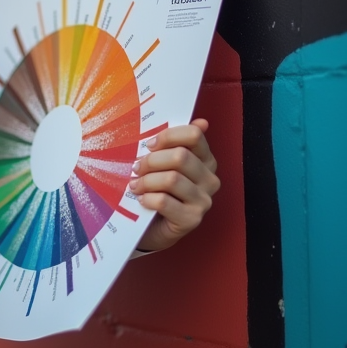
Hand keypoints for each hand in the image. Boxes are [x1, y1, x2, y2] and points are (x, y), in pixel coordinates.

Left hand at [131, 118, 220, 252]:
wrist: (150, 226)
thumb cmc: (156, 188)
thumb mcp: (162, 163)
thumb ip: (174, 143)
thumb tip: (201, 122)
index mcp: (205, 159)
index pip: (194, 135)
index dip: (167, 136)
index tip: (150, 144)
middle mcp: (210, 179)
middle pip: (180, 156)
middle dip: (151, 160)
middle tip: (136, 168)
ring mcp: (204, 201)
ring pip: (171, 179)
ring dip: (146, 181)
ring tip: (136, 185)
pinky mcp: (192, 219)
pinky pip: (164, 201)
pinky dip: (147, 199)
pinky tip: (142, 200)